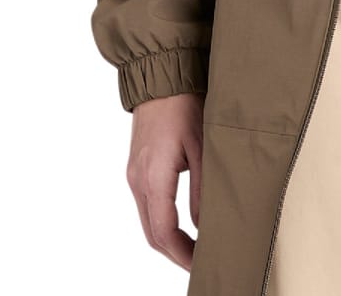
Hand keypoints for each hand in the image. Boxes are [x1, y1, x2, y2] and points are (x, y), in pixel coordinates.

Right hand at [127, 92, 204, 270]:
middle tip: (200, 263)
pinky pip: (147, 204)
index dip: (182, 255)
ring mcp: (134, 174)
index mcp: (153, 178)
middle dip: (175, 253)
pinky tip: (182, 223)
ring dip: (168, 239)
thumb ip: (202, 190)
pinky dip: (162, 221)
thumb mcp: (202, 147)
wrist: (160, 75)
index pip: (164, 233)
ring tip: (195, 248)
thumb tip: (206, 226)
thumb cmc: (184, 105)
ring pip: (148, 221)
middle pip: (152, 234)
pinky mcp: (137, 166)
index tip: (201, 265)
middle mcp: (138, 180)